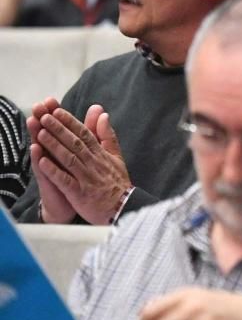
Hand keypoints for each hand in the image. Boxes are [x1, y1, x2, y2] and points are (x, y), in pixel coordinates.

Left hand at [33, 103, 132, 224]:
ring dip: (54, 145)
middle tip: (44, 117)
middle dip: (59, 129)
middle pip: (75, 143)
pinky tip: (42, 162)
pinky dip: (54, 171)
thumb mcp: (117, 156)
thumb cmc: (118, 183)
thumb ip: (108, 136)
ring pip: (69, 158)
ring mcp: (86, 178)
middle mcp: (93, 163)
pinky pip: (65, 180)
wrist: (123, 208)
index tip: (57, 111)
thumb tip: (103, 115)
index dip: (70, 122)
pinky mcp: (80, 193)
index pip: (84, 134)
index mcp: (101, 154)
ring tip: (41, 133)